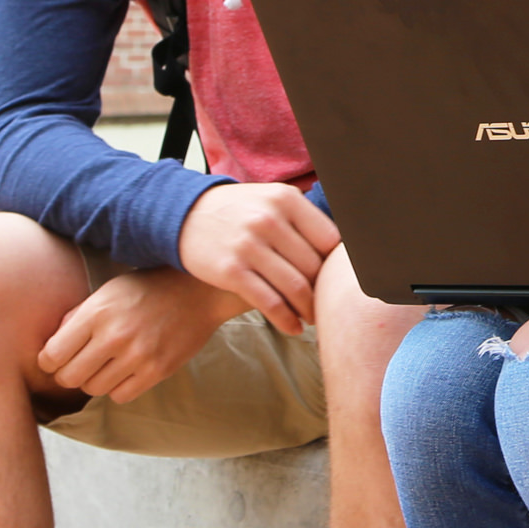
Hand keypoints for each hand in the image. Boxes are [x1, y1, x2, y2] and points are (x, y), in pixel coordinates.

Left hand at [40, 267, 249, 403]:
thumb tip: (50, 346)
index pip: (52, 355)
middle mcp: (114, 335)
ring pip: (93, 389)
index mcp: (96, 312)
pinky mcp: (157, 371)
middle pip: (69, 378)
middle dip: (68, 374)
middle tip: (77, 366)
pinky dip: (117, 388)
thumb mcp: (107, 292)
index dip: (48, 361)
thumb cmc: (146, 289)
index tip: (56, 359)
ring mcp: (138, 355)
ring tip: (103, 366)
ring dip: (93, 381)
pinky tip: (124, 372)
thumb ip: (77, 317)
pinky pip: (120, 396)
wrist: (197, 291)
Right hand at [174, 182, 338, 334]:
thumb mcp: (271, 199)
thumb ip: (303, 219)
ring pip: (296, 288)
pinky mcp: (231, 271)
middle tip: (328, 306)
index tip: (340, 281)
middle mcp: (269, 219)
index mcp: (286, 199)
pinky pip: (270, 303)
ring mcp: (249, 246)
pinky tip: (293, 327)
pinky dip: (287, 320)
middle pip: (315, 267)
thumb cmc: (238, 211)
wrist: (184, 215)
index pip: (330, 240)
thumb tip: (344, 250)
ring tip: (312, 318)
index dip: (337, 265)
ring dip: (309, 310)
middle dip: (325, 292)